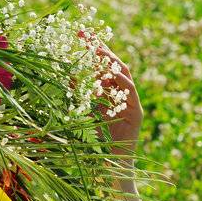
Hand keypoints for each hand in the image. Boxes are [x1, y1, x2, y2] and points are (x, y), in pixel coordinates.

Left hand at [78, 32, 141, 157]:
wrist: (111, 165)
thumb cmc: (95, 143)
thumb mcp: (83, 113)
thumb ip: (77, 95)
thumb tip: (65, 75)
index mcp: (109, 93)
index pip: (102, 66)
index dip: (92, 50)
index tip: (80, 35)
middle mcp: (121, 95)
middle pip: (114, 66)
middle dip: (101, 49)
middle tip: (87, 35)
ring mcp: (131, 103)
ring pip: (124, 76)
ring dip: (112, 61)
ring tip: (99, 50)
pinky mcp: (137, 113)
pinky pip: (131, 92)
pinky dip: (121, 82)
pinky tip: (111, 73)